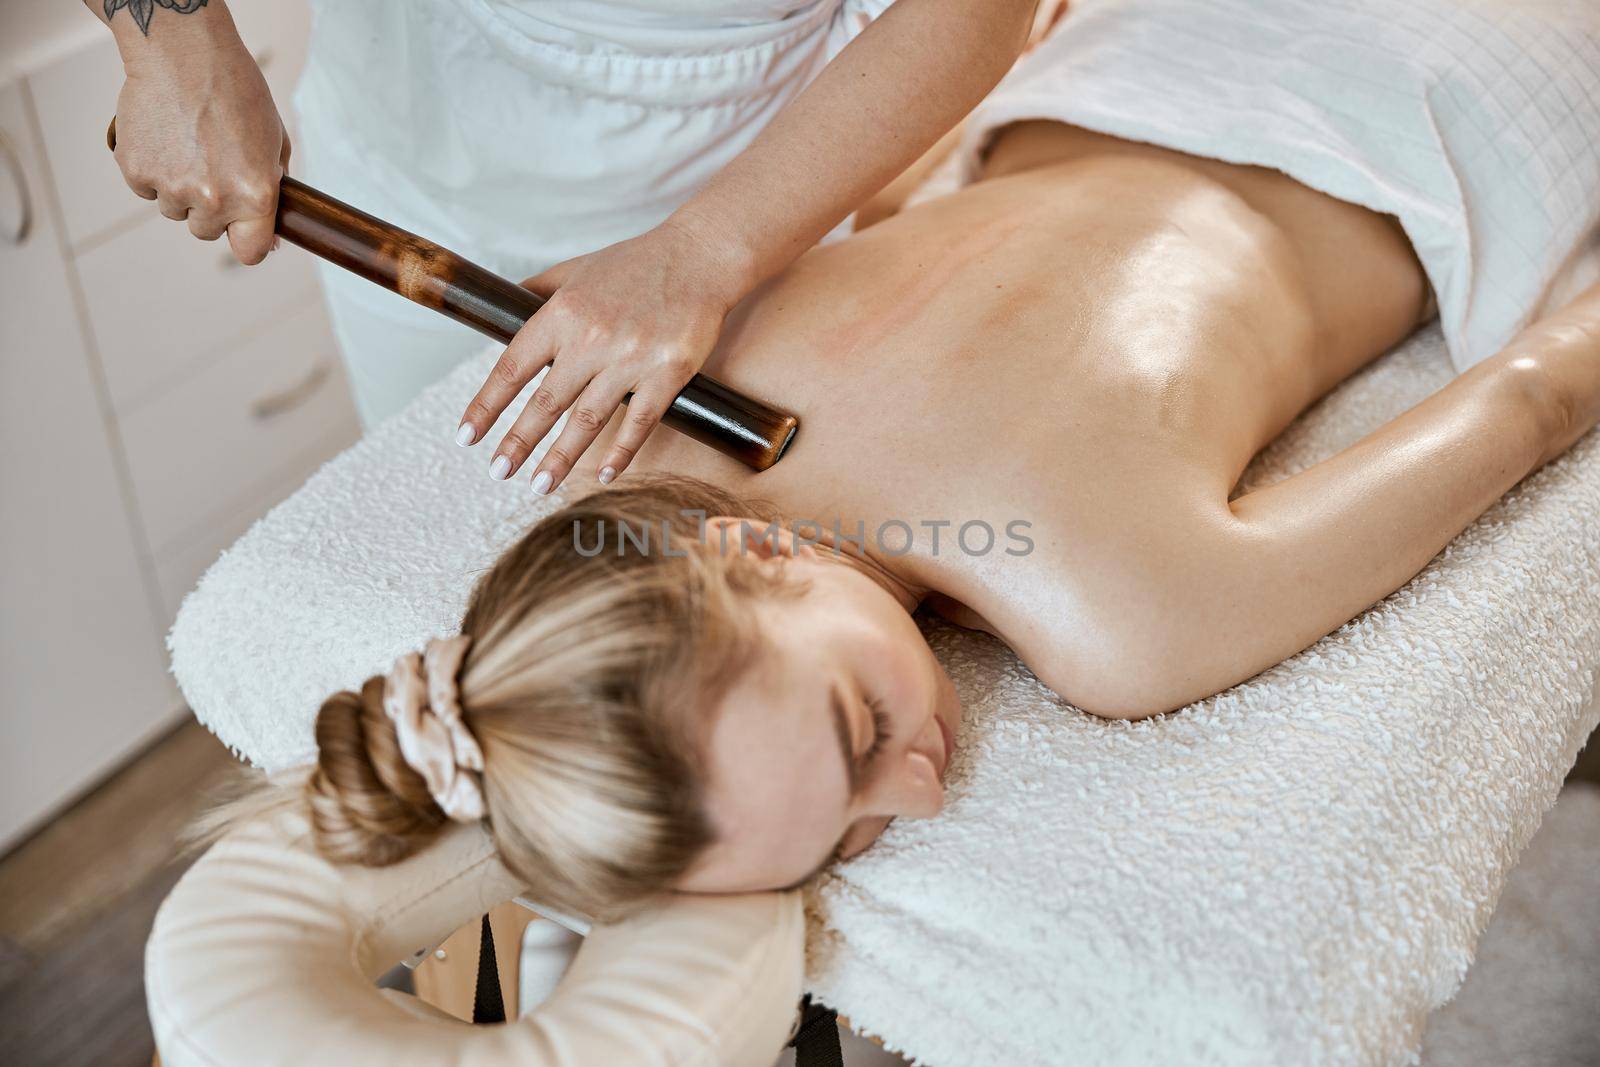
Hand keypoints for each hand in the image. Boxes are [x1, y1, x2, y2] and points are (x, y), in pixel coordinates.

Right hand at [113, 38, 287, 264]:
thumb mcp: (275, 141)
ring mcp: (171, 187)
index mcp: (254, 195)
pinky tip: (164, 137)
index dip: (246, 241)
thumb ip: (274, 190)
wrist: (182, 52)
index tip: (242, 230)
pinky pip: (145, 188)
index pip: (250, 252)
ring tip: (187, 144)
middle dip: (210, 208)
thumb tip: (270, 237)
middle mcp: (213, 198)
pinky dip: (152, 169)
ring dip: (179, 188)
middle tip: (211, 166)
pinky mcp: (136, 171)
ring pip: (174, 210)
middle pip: (206, 231)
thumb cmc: (234, 90)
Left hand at [456, 216, 750, 492]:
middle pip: (546, 402)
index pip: (513, 367)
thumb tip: (497, 305)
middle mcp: (592, 337)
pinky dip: (621, 452)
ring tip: (540, 485)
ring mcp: (631, 358)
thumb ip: (537, 292)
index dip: (487, 404)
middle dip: (518, 442)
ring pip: (587, 419)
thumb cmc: (637, 263)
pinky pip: (639, 422)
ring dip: (561, 458)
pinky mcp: (668, 373)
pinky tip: (606, 474)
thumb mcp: (576, 268)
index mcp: (563, 312)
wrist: (700, 256)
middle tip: (498, 471)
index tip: (467, 435)